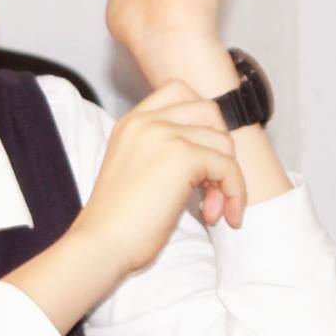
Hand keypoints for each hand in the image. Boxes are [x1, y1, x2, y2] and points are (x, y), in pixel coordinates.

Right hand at [70, 82, 247, 276]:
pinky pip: (228, 167)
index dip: (202, 121)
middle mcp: (147, 121)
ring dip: (227, 180)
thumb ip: (164, 152)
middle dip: (220, 148)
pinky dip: (234, 193)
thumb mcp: (138, 171)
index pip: (179, 91)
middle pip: (210, 111)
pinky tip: (222, 217)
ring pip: (223, 142)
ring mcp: (164, 134)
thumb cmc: (120, 223)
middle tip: (211, 187)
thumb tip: (213, 156)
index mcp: (132, 122)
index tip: (201, 158)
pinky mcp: (183, 156)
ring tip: (210, 210)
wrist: (102, 244)